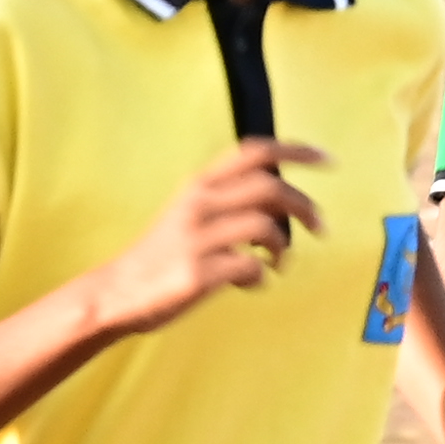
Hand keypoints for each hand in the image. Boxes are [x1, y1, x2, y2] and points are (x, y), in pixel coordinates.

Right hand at [98, 139, 326, 333]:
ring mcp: (198, 239)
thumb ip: (230, 200)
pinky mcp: (198, 273)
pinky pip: (252, 268)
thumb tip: (282, 202)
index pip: (254, 152)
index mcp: (199, 185)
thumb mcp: (190, 212)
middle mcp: (199, 204)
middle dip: (305, 206)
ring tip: (277, 262)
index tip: (326, 160)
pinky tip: (250, 283)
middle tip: (320, 227)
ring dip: (284, 247)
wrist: (118, 292)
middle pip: (270, 188)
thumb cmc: (164, 254)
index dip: (295, 151)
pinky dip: (261, 277)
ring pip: (266, 228)